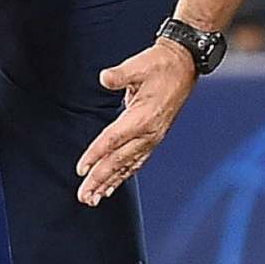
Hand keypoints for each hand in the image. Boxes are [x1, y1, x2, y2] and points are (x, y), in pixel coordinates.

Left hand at [75, 40, 195, 205]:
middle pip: (119, 160)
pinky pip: (136, 162)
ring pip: (127, 166)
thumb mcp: (139, 65)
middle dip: (99, 179)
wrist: (183, 66)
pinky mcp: (153, 138)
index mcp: (143, 117)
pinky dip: (123, 175)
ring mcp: (153, 138)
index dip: (96, 154)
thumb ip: (120, 74)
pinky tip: (112, 186)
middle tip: (83, 196)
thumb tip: (105, 78)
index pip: (113, 140)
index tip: (81, 169)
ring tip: (93, 199)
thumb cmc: (159, 65)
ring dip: (109, 183)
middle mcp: (149, 133)